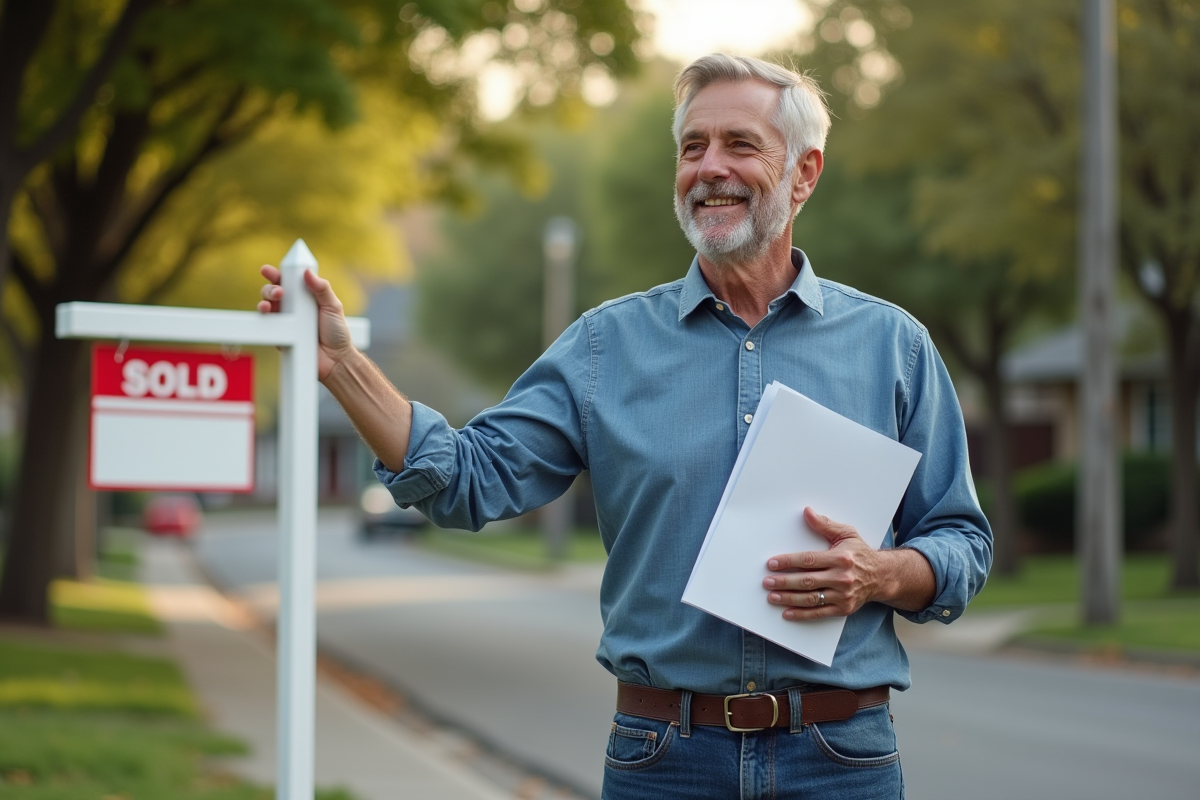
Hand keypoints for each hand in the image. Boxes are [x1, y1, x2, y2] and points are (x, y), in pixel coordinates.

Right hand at [257, 265, 354, 380]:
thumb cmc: (337, 332)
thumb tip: (307, 272)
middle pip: (273, 292)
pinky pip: (267, 326)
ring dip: (264, 301)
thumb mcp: (333, 306)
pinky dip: (263, 319)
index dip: (277, 275)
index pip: (288, 282)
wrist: (336, 359)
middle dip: (270, 288)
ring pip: (266, 307)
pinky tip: (266, 315)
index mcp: (304, 297)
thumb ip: (322, 288)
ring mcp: (285, 321)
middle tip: (278, 291)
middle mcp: (292, 307)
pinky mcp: (280, 336)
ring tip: (269, 303)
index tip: (268, 270)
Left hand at [762, 507, 886, 620]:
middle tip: (767, 582)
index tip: (772, 563)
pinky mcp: (843, 609)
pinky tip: (787, 613)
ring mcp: (843, 595)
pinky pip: (819, 613)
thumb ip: (825, 525)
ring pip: (811, 598)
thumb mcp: (847, 534)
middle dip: (784, 582)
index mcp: (840, 558)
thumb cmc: (860, 554)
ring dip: (789, 598)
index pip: (809, 560)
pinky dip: (802, 614)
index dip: (788, 562)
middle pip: (807, 581)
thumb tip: (807, 512)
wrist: (882, 576)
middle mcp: (842, 577)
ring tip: (772, 596)